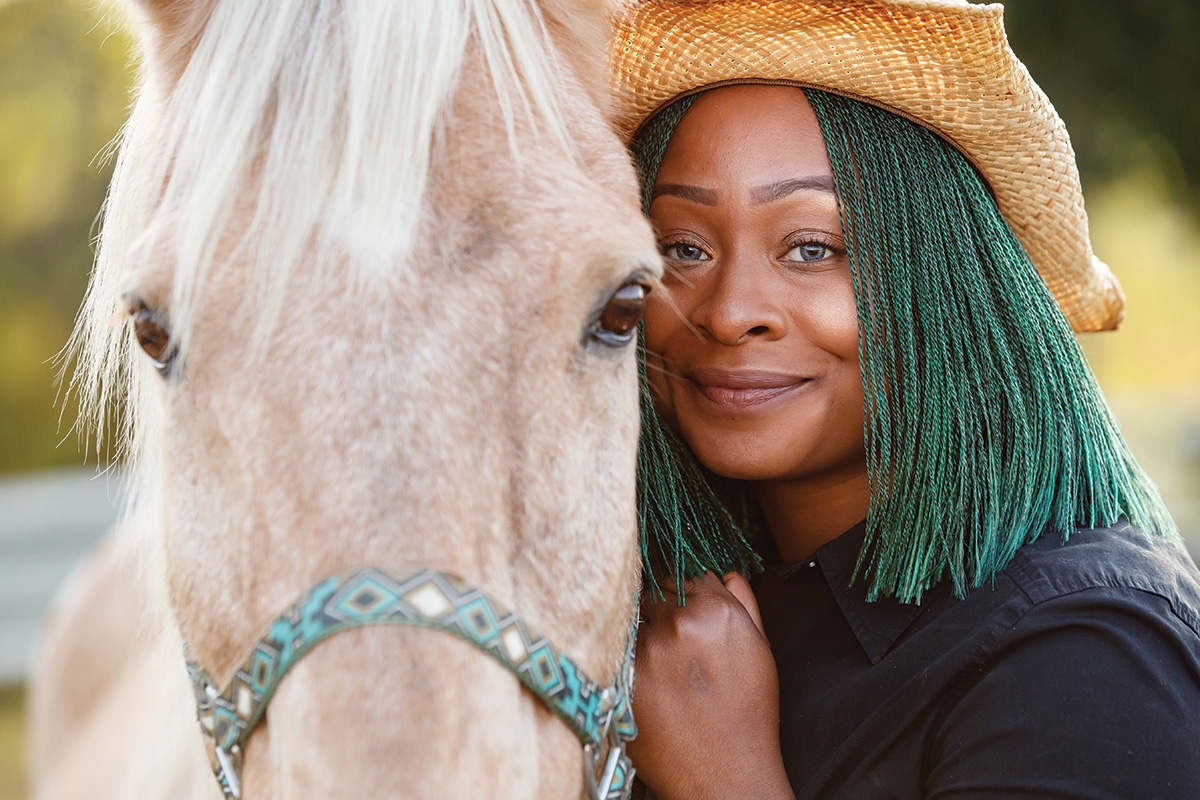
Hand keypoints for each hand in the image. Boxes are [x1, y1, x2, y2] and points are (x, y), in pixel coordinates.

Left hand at [628, 572, 793, 799]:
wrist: (726, 776)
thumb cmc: (747, 716)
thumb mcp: (758, 652)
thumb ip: (743, 602)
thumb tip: (725, 572)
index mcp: (716, 611)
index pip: (684, 571)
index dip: (682, 589)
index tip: (681, 605)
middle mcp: (680, 623)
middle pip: (653, 590)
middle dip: (660, 609)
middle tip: (671, 642)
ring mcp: (648, 650)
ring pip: (633, 619)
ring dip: (642, 634)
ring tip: (663, 669)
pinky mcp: (624, 676)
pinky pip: (618, 651)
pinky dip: (628, 662)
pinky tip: (651, 686)